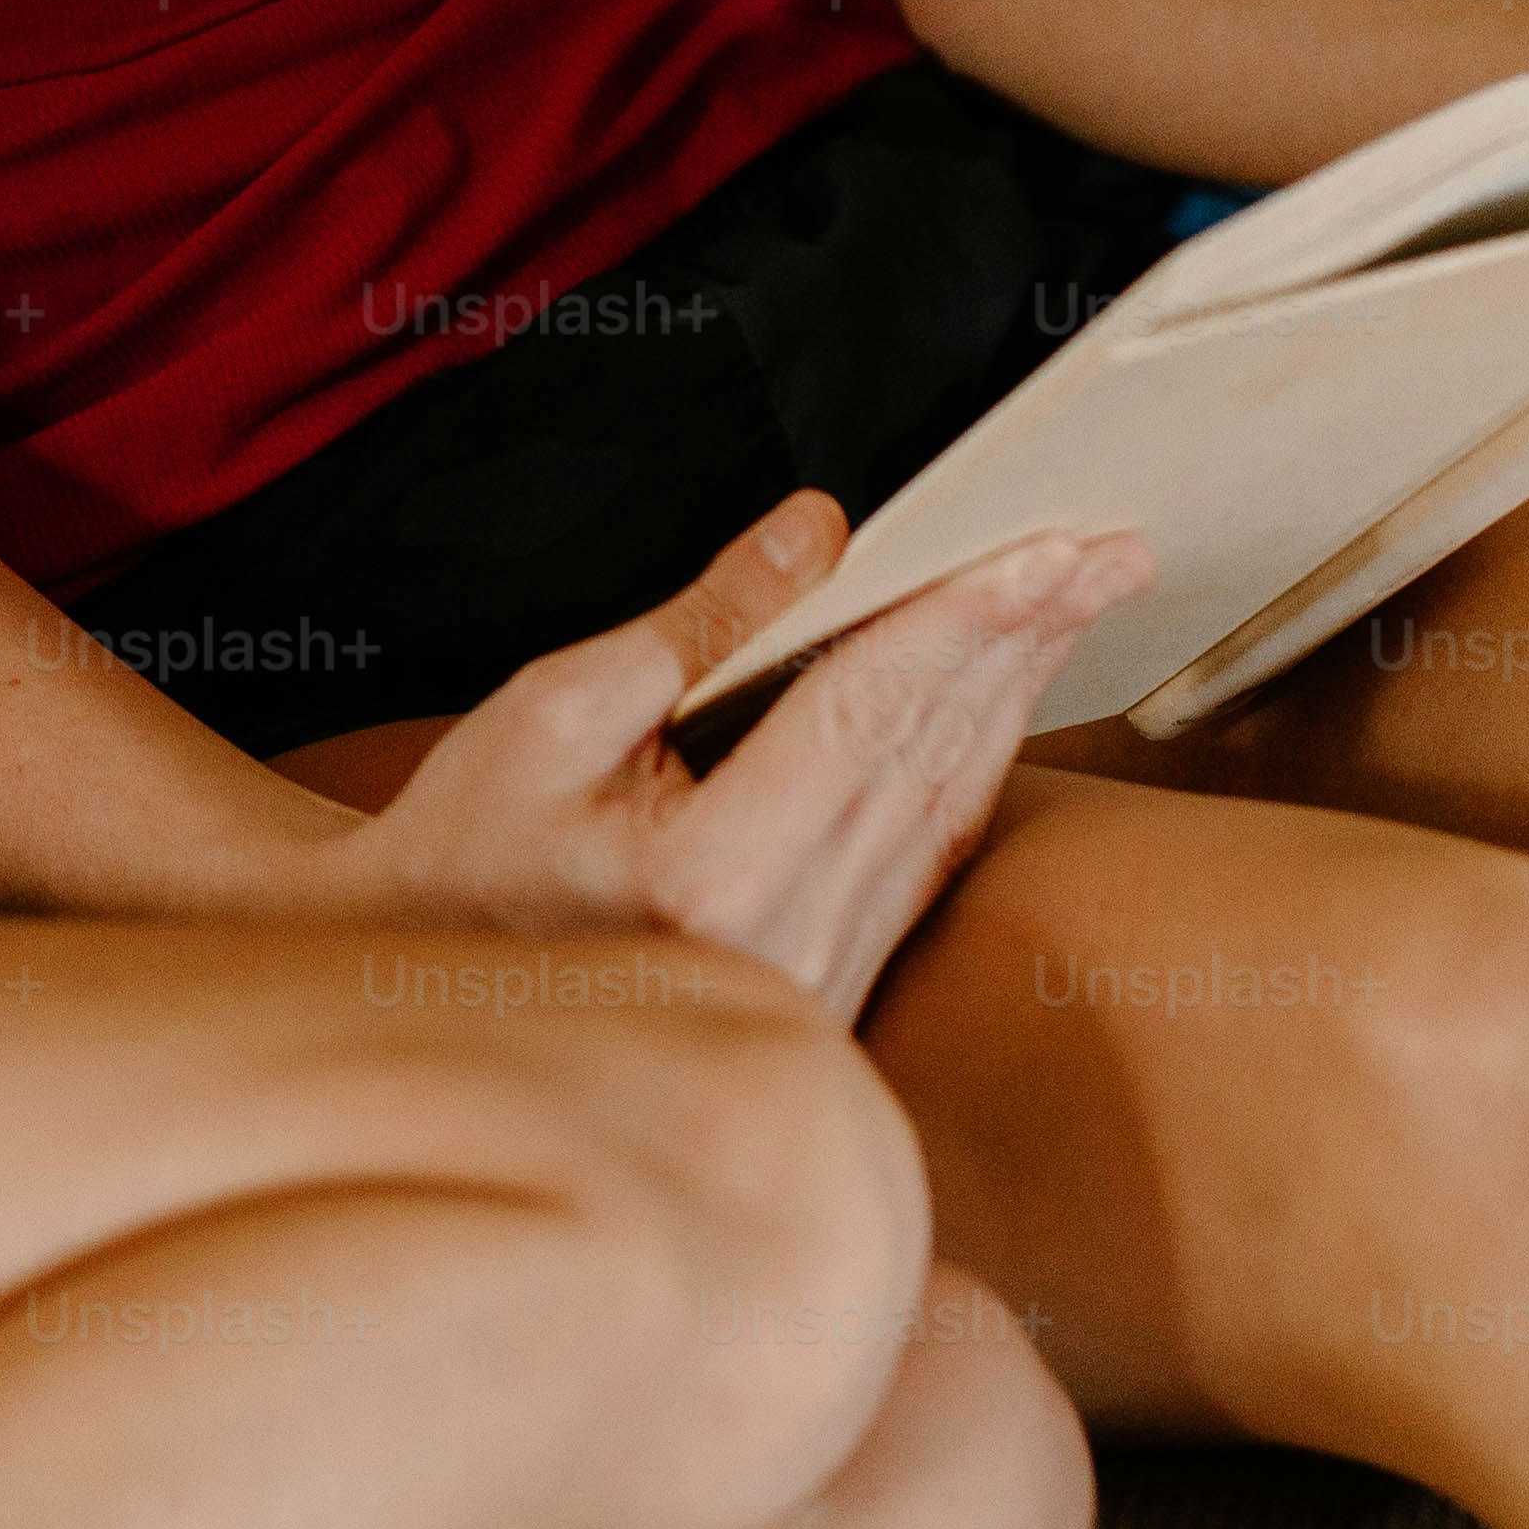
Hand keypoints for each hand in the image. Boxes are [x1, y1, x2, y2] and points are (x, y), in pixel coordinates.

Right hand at [321, 496, 1155, 1028]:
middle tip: (1108, 547)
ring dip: (1014, 696)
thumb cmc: (462, 850)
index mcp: (711, 879)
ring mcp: (817, 989)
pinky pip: (925, 865)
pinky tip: (1006, 703)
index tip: (1048, 546)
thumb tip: (823, 530)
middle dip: (1025, 639)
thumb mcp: (557, 708)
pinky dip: (971, 770)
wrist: (421, 995)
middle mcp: (787, 950)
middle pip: (933, 760)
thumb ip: (705, 621)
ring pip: (946, 814)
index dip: (965, 618)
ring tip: (1074, 600)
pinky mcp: (829, 998)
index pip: (870, 716)